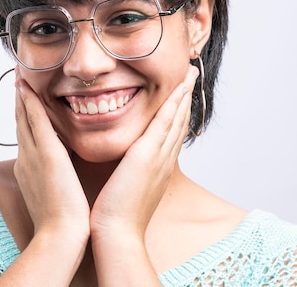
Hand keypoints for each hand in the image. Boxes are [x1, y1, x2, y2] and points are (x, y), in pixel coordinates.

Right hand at [14, 68, 89, 243]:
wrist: (61, 237)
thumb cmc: (63, 224)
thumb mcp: (54, 198)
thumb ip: (56, 180)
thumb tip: (62, 173)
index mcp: (29, 169)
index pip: (26, 137)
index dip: (24, 117)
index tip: (24, 101)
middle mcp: (26, 158)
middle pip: (20, 123)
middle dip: (18, 102)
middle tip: (17, 80)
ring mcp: (33, 155)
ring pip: (24, 118)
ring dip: (21, 96)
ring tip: (19, 77)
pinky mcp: (46, 154)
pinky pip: (35, 121)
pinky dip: (30, 102)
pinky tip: (27, 86)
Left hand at [89, 64, 199, 239]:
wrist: (116, 231)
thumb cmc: (115, 214)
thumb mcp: (126, 186)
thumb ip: (127, 169)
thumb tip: (121, 160)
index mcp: (157, 167)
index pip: (170, 133)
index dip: (177, 112)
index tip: (179, 93)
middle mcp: (163, 160)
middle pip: (179, 122)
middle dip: (185, 98)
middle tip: (190, 76)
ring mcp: (159, 157)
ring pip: (176, 119)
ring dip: (183, 95)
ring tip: (189, 74)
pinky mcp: (148, 155)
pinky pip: (165, 123)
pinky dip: (173, 104)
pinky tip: (178, 87)